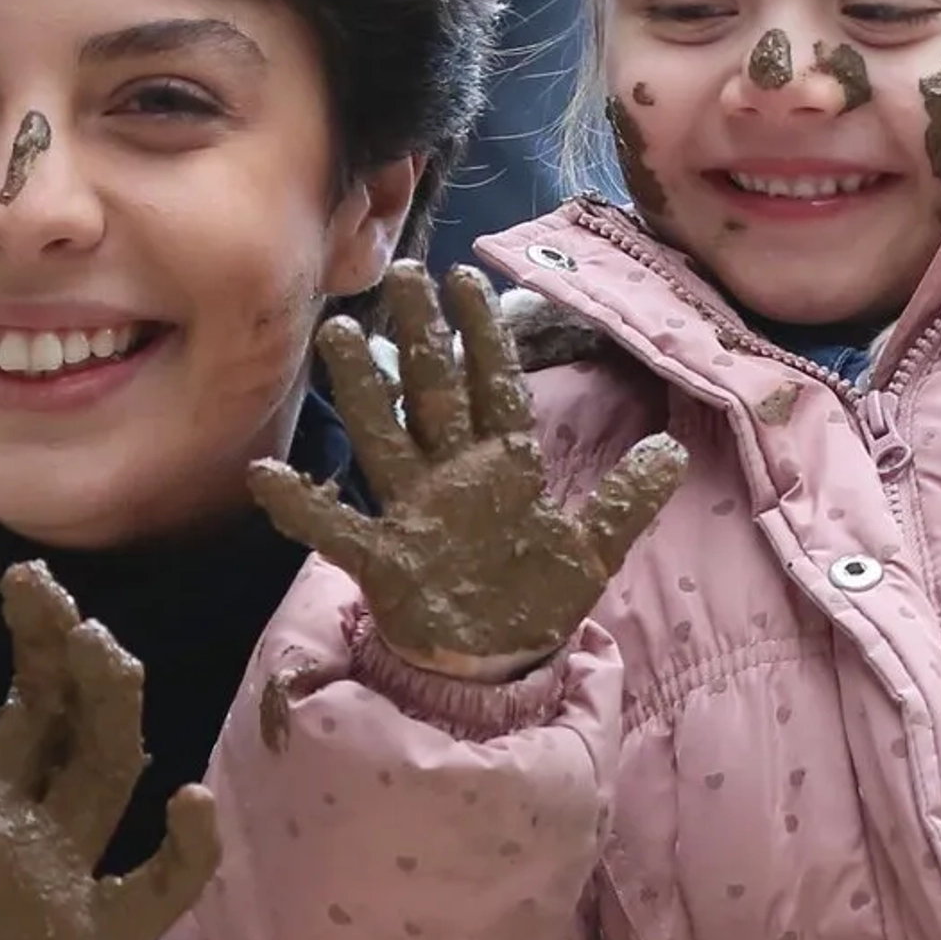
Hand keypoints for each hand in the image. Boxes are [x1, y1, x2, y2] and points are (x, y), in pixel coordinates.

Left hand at [0, 541, 219, 939]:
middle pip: (32, 706)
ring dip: (105, 704)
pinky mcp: (101, 937)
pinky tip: (187, 803)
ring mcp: (58, 875)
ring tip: (100, 651)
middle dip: (37, 640)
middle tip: (29, 584)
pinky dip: (184, 845)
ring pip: (100, 762)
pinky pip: (158, 881)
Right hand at [249, 262, 687, 673]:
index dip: (483, 335)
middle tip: (403, 274)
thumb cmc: (534, 600)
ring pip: (384, 437)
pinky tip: (267, 478)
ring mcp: (413, 514)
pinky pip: (337, 529)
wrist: (498, 666)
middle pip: (433, 393)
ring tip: (339, 334)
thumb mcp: (593, 551)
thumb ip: (626, 500)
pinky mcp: (383, 559)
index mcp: (503, 468)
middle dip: (420, 336)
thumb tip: (673, 450)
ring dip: (362, 389)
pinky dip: (303, 506)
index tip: (467, 279)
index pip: (493, 387)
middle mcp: (452, 477)